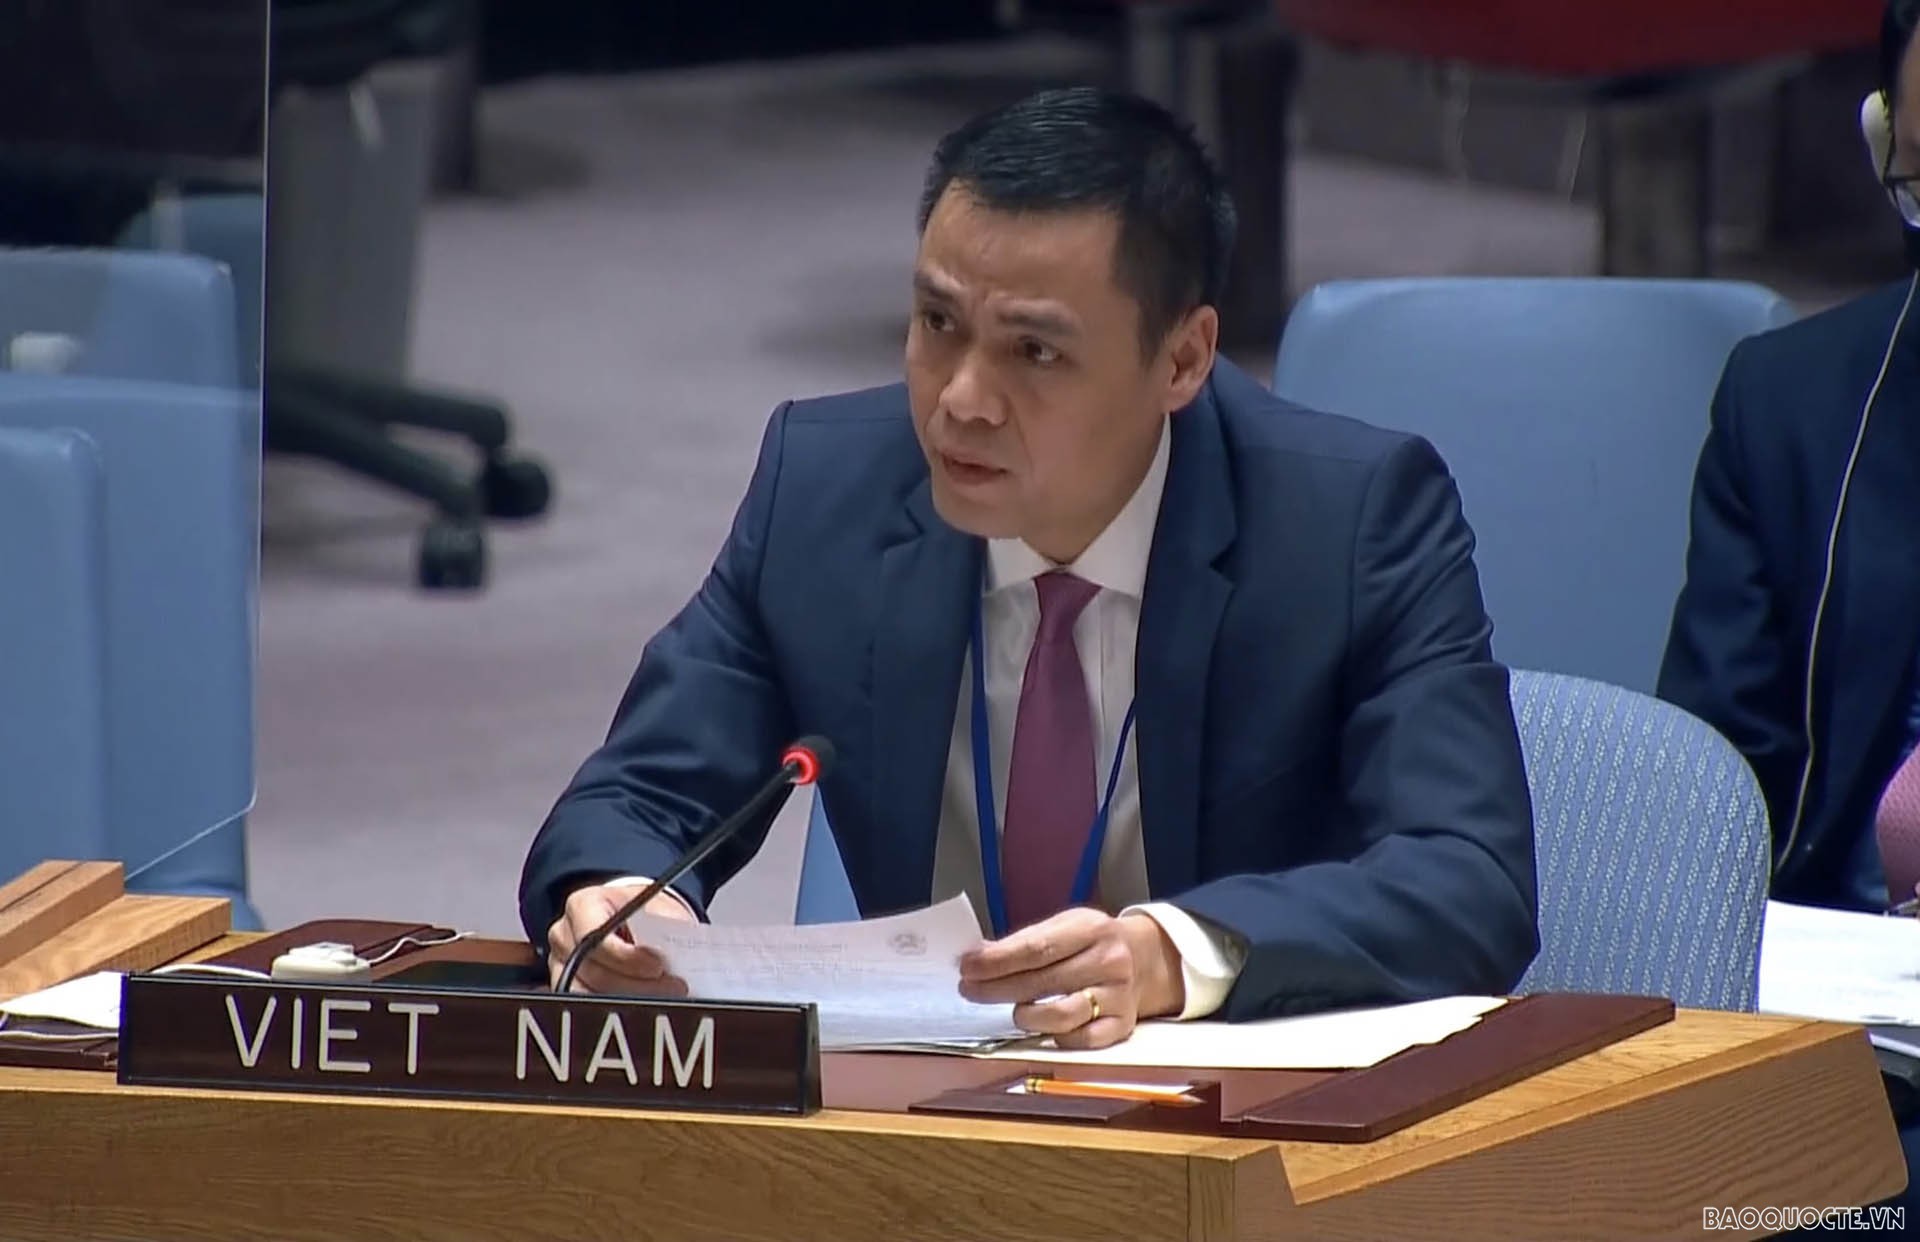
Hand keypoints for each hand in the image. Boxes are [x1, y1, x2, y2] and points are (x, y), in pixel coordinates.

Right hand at [547, 881, 697, 994]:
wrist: (636, 919)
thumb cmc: (644, 912)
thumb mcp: (659, 907)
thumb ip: (666, 928)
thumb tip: (680, 955)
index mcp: (583, 905)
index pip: (595, 936)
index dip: (626, 957)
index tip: (658, 966)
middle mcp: (565, 935)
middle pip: (594, 971)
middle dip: (637, 984)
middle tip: (674, 987)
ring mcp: (561, 965)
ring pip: (589, 995)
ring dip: (630, 1001)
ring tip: (666, 999)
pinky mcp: (568, 988)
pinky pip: (589, 1007)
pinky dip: (620, 1009)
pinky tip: (648, 1007)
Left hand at [956, 908, 1184, 1049]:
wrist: (1145, 959)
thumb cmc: (1092, 943)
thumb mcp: (1065, 927)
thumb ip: (1025, 942)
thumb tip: (976, 957)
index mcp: (1092, 929)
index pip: (1037, 947)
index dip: (998, 960)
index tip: (967, 966)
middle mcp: (1109, 962)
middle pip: (1043, 981)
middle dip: (997, 988)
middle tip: (969, 990)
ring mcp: (1118, 996)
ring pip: (1062, 1016)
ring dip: (1026, 1016)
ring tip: (1012, 1010)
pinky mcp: (1122, 1026)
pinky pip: (1081, 1041)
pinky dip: (1055, 1038)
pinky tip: (1043, 1029)